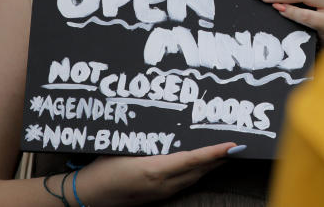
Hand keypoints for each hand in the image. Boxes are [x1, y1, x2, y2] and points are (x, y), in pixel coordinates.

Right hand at [70, 142, 235, 205]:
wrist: (87, 195)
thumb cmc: (102, 168)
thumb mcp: (125, 147)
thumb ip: (150, 140)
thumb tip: (171, 126)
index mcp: (154, 170)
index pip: (193, 160)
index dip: (215, 152)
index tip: (233, 145)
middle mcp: (162, 185)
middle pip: (199, 171)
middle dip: (219, 158)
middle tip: (236, 144)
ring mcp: (161, 194)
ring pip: (194, 178)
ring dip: (210, 166)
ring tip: (224, 152)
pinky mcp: (158, 198)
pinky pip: (184, 184)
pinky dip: (196, 172)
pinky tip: (200, 165)